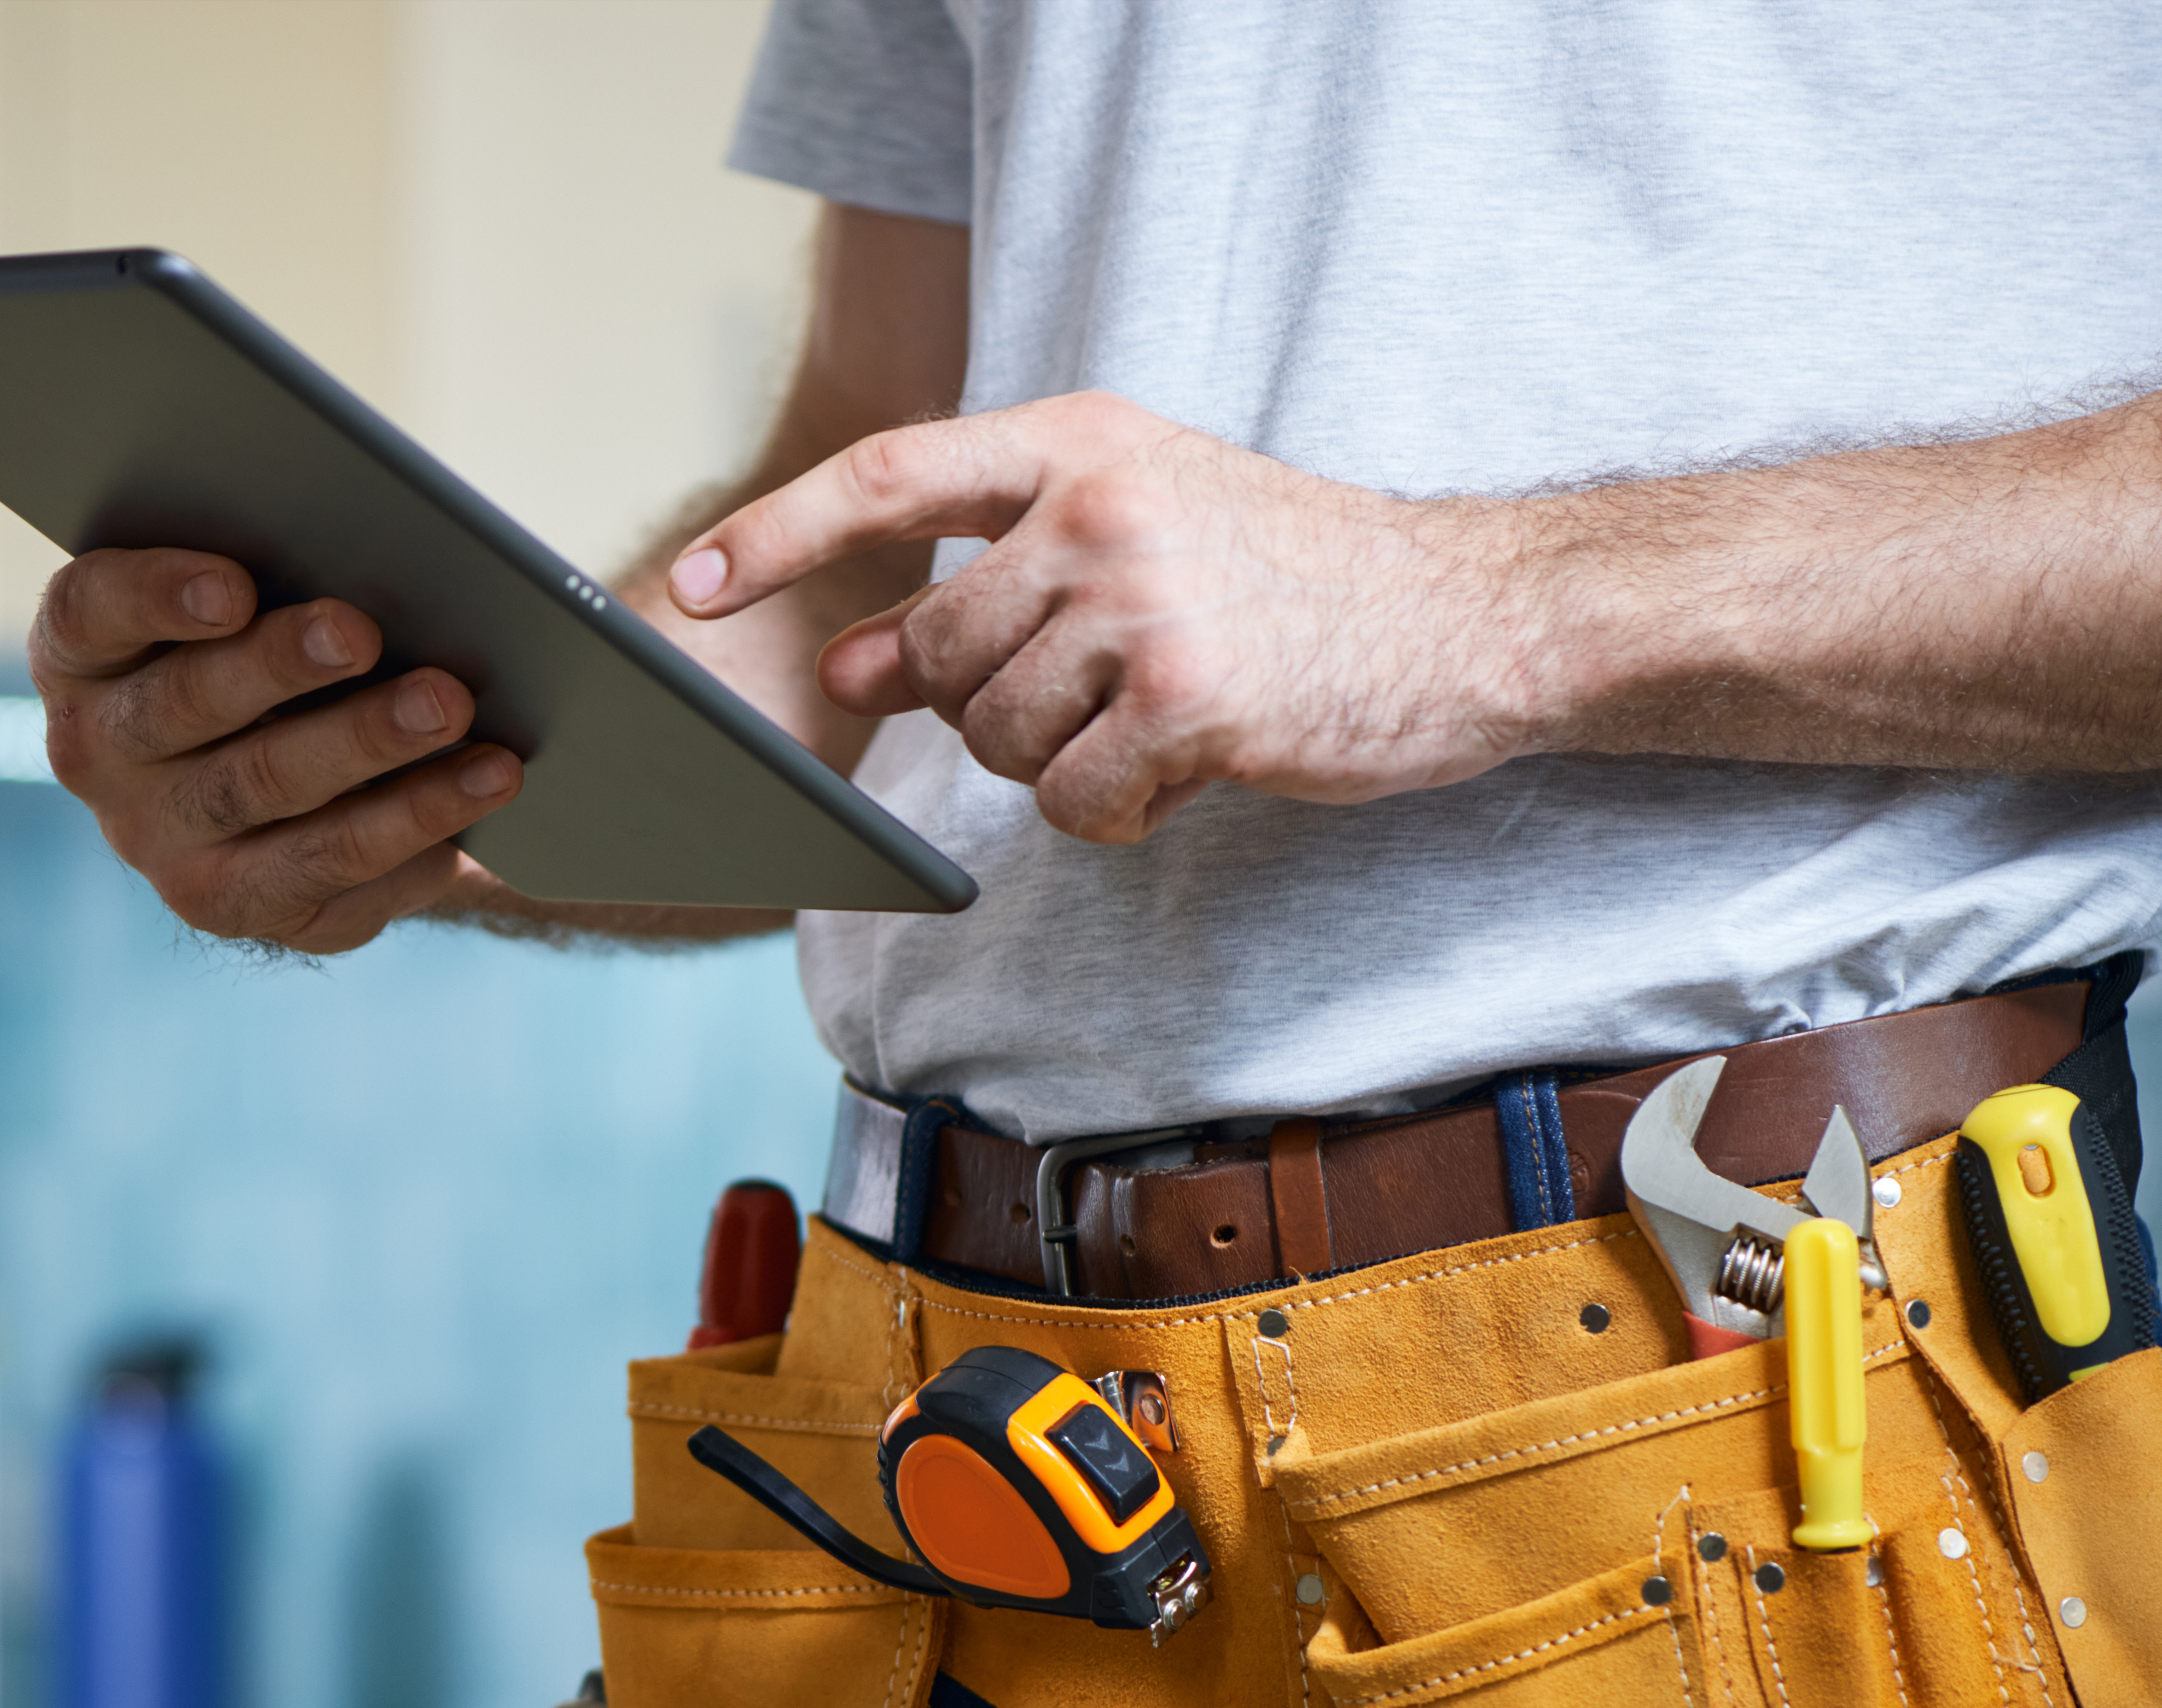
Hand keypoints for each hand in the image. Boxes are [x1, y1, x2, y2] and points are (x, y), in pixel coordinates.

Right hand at [30, 548, 521, 952]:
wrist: (288, 777)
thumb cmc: (272, 644)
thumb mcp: (254, 596)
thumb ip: (274, 569)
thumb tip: (364, 545)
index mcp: (81, 655)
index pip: (91, 612)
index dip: (156, 596)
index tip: (232, 586)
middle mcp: (100, 756)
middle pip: (186, 705)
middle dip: (281, 668)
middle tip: (363, 634)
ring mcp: (163, 844)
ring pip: (267, 793)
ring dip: (369, 746)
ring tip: (452, 707)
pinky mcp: (239, 907)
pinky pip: (331, 875)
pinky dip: (415, 826)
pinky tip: (481, 784)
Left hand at [664, 393, 1546, 842]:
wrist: (1471, 615)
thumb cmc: (1291, 584)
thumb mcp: (1129, 547)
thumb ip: (981, 595)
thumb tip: (843, 663)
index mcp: (1082, 442)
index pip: (886, 475)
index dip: (775, 533)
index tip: (690, 582)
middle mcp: (1101, 505)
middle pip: (942, 648)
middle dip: (990, 705)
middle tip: (1097, 698)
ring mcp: (1146, 598)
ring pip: (997, 736)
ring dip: (1063, 761)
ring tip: (1160, 723)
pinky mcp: (1189, 697)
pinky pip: (1071, 800)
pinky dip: (1118, 811)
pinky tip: (1191, 771)